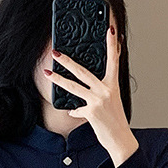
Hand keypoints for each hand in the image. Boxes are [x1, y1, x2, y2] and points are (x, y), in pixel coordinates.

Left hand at [43, 25, 138, 166]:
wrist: (120, 137)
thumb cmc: (115, 117)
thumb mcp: (112, 98)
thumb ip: (101, 87)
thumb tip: (87, 80)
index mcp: (113, 83)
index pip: (113, 59)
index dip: (112, 44)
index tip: (110, 30)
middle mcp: (106, 90)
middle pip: (83, 71)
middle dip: (68, 61)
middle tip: (56, 52)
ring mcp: (98, 100)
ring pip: (74, 87)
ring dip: (58, 79)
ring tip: (47, 72)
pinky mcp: (91, 112)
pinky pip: (76, 109)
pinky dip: (74, 111)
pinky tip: (72, 112)